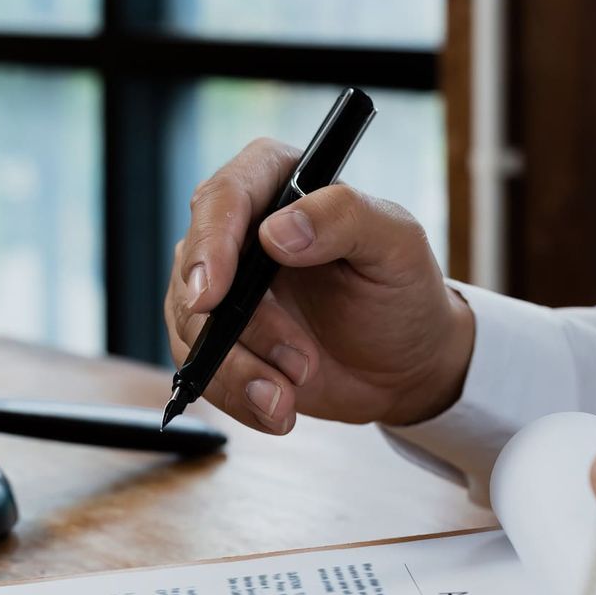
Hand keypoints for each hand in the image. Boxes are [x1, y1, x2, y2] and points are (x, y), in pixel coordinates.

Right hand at [163, 137, 474, 433]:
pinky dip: (238, 395)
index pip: (224, 197)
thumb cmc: (403, 293)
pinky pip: (202, 370)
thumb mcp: (397, 245)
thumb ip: (345, 218)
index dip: (211, 242)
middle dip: (240, 327)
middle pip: (196, 269)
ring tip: (295, 391)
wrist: (404, 365)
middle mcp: (239, 232)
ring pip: (191, 327)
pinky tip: (278, 409)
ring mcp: (222, 289)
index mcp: (279, 185)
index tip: (215, 293)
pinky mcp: (218, 340)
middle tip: (297, 363)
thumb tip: (278, 231)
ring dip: (241, 369)